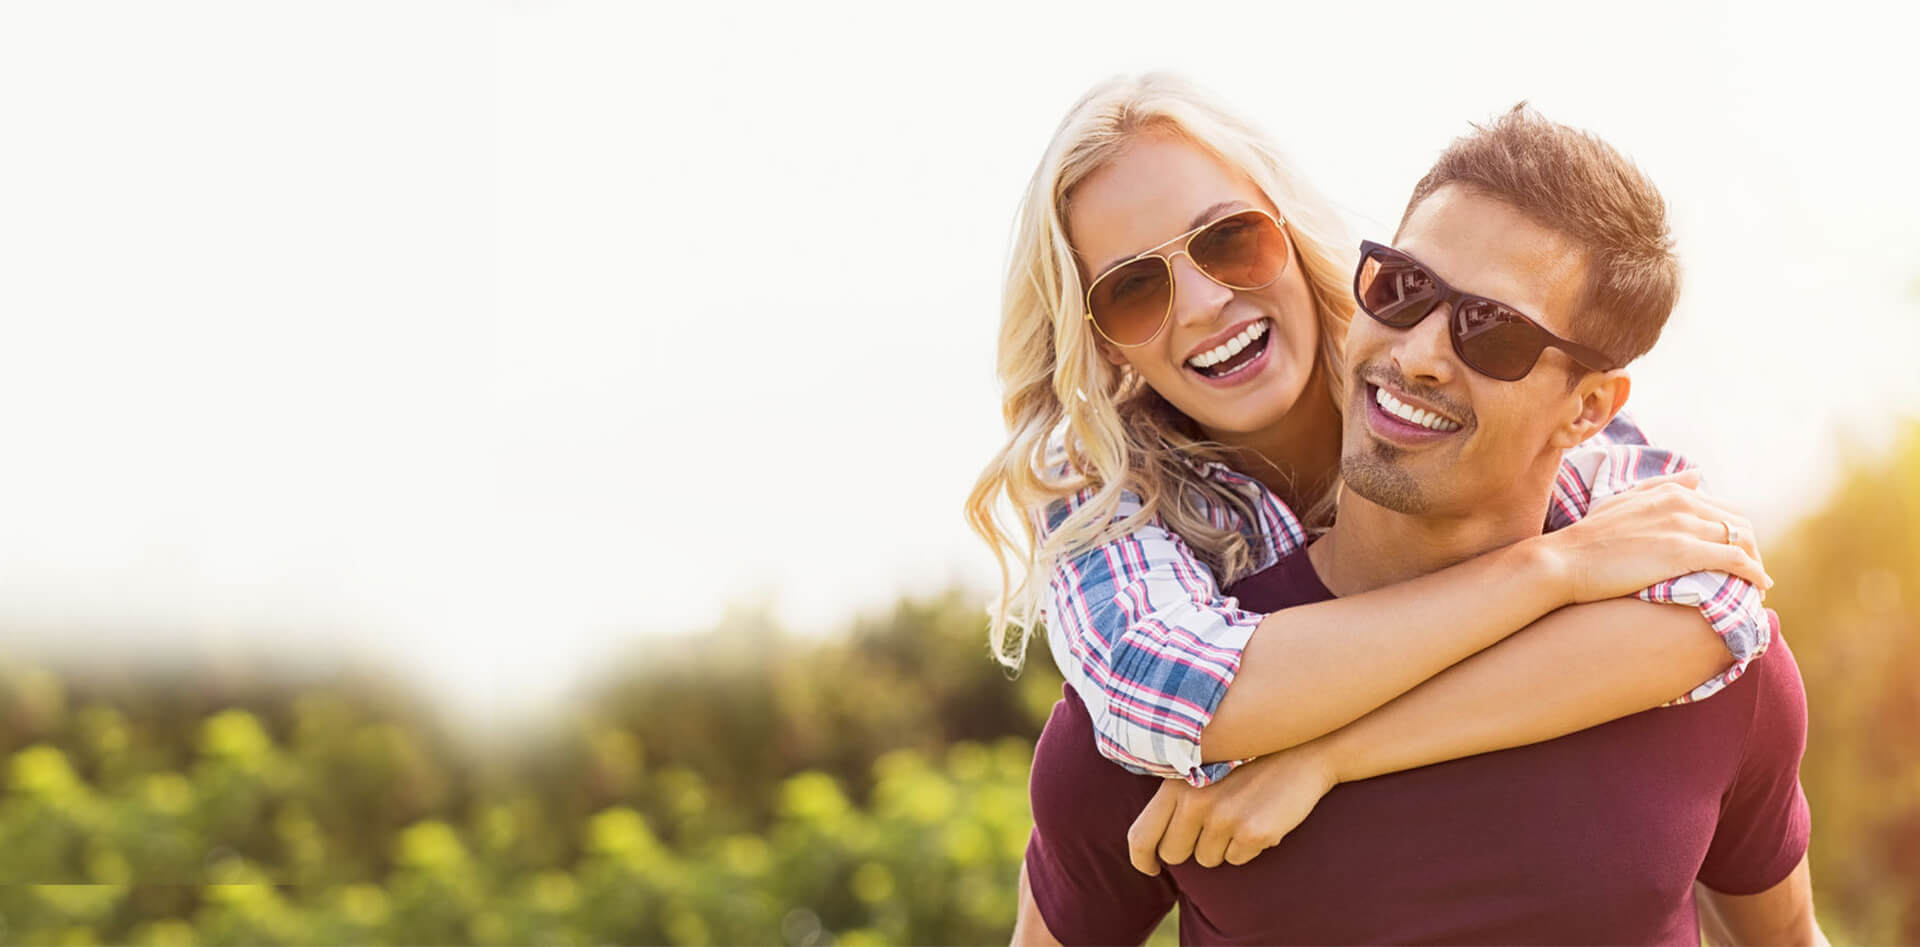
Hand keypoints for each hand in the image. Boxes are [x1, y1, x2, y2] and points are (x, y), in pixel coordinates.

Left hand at [1125, 745, 1336, 874]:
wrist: (1300, 752)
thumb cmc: (1245, 762)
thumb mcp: (1200, 768)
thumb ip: (1174, 798)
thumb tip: (1151, 843)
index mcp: (1175, 784)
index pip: (1140, 836)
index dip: (1142, 859)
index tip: (1152, 867)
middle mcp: (1195, 802)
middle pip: (1173, 854)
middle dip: (1188, 851)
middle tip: (1211, 828)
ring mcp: (1224, 818)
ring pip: (1207, 860)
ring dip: (1220, 847)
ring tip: (1238, 815)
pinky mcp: (1253, 833)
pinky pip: (1236, 859)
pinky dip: (1245, 848)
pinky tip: (1257, 819)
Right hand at [1540, 469, 1770, 602]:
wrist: (1565, 561)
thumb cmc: (1588, 538)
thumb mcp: (1624, 500)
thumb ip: (1662, 486)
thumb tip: (1697, 475)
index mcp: (1670, 491)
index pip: (1723, 508)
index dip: (1736, 532)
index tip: (1737, 553)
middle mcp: (1683, 503)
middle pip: (1739, 524)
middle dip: (1753, 549)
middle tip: (1751, 573)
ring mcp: (1684, 526)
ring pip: (1742, 541)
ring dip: (1756, 563)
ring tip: (1756, 585)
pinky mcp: (1684, 552)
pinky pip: (1735, 560)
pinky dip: (1753, 573)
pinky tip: (1759, 588)